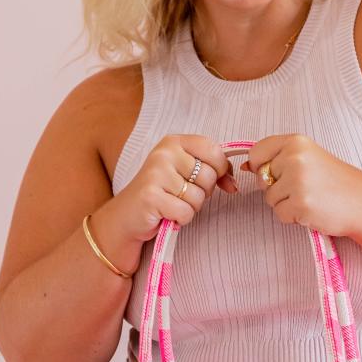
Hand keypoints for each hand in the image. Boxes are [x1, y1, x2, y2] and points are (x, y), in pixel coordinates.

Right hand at [112, 134, 237, 242]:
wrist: (128, 216)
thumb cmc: (162, 194)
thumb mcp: (186, 173)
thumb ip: (212, 170)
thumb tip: (233, 184)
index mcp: (174, 141)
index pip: (214, 150)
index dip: (221, 170)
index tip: (215, 181)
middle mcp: (164, 153)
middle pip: (209, 176)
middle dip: (203, 193)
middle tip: (182, 195)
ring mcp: (156, 174)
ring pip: (199, 197)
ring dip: (191, 208)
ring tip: (173, 204)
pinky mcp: (151, 196)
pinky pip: (186, 212)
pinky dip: (181, 219)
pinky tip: (167, 214)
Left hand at [243, 134, 361, 235]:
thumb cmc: (337, 183)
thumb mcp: (309, 159)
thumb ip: (279, 159)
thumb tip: (246, 166)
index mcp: (296, 142)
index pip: (257, 152)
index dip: (261, 167)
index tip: (279, 174)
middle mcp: (295, 158)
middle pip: (261, 178)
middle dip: (277, 188)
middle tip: (304, 188)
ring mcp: (297, 181)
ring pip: (269, 199)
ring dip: (286, 204)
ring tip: (310, 199)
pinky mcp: (300, 204)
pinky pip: (280, 214)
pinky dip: (293, 218)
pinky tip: (312, 211)